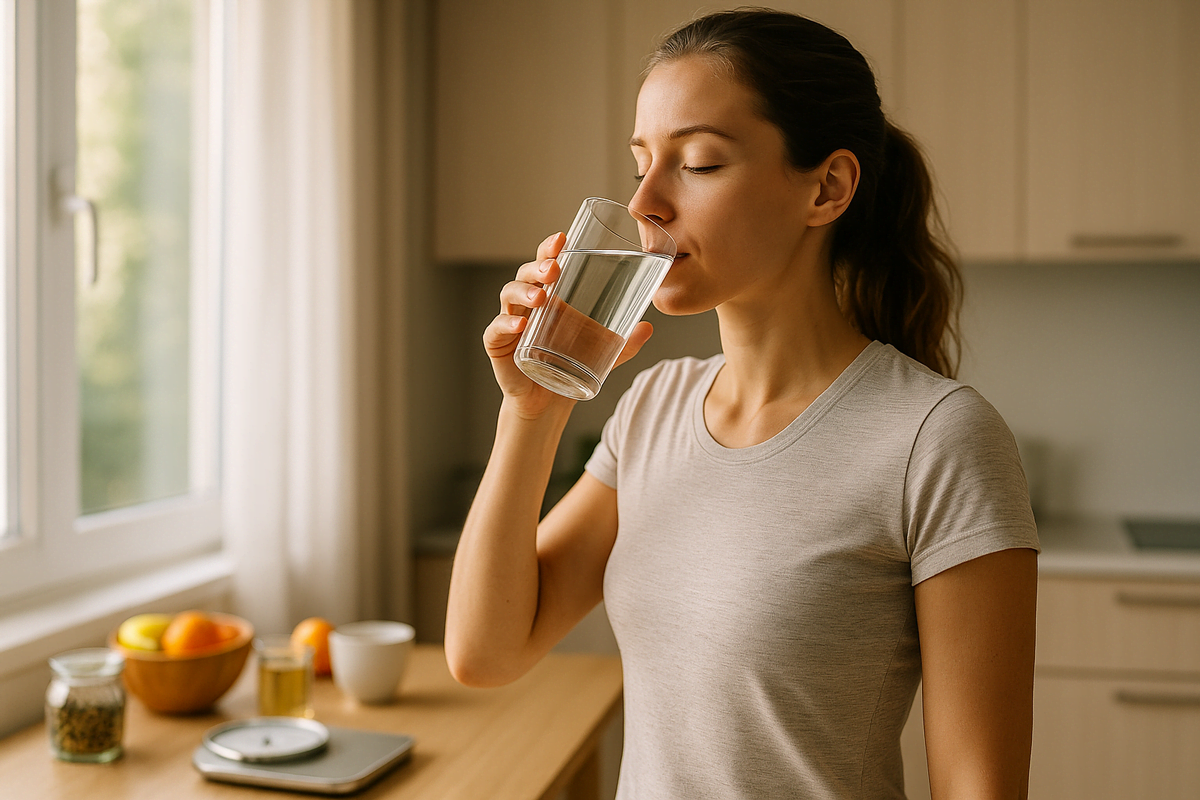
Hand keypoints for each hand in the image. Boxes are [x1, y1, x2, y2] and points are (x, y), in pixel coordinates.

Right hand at [485, 232, 652, 417]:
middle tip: (554, 268)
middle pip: (526, 273)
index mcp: (550, 296)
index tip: (563, 238)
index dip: (550, 248)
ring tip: (541, 296)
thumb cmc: (570, 367)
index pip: (546, 263)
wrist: (548, 402)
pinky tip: (521, 324)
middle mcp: (527, 303)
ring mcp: (510, 321)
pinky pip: (496, 329)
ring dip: (524, 290)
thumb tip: (648, 327)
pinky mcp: (498, 344)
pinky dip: (506, 323)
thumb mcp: (602, 354)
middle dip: (538, 265)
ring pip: (509, 294)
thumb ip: (624, 343)